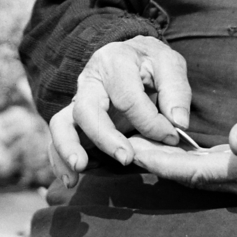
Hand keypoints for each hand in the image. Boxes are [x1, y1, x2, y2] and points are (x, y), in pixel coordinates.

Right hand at [48, 37, 192, 186]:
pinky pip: (57, 140)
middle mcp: (89, 81)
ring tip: (80, 169)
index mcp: (114, 62)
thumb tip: (178, 123)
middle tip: (126, 158)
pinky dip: (59, 161)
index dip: (151, 123)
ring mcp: (77, 101)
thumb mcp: (170, 64)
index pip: (128, 98)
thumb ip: (176, 91)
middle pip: (86, 110)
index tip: (172, 137)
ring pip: (61, 124)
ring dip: (69, 148)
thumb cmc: (151, 63)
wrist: (131, 56)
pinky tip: (70, 180)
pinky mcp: (73, 121)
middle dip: (105, 137)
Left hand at [126, 106, 236, 199]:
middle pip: (189, 178)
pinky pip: (209, 172)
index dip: (162, 164)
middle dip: (155, 165)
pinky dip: (186, 164)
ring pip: (197, 177)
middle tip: (123, 148)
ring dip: (167, 165)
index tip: (135, 153)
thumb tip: (234, 140)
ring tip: (139, 149)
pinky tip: (173, 153)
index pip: (194, 171)